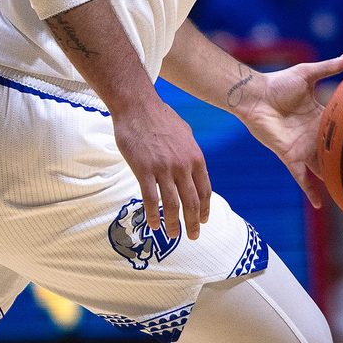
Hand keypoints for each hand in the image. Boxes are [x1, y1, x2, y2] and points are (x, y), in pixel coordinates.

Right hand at [112, 95, 211, 240]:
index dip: (204, 209)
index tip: (203, 221)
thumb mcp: (185, 133)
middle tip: (193, 236)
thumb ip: (191, 152)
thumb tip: (194, 165)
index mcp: (195, 157)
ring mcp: (164, 169)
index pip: (204, 190)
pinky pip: (151, 199)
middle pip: (191, 202)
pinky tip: (153, 225)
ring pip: (172, 205)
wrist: (138, 106)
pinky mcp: (144, 170)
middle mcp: (183, 166)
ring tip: (173, 235)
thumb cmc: (160, 116)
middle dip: (193, 223)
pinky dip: (153, 215)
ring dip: (174, 224)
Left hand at [238, 52, 342, 207]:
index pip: (341, 130)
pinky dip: (310, 190)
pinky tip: (320, 204)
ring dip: (333, 180)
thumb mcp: (307, 74)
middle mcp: (313, 135)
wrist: (255, 95)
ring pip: (321, 168)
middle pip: (333, 152)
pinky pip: (301, 177)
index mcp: (319, 117)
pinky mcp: (290, 156)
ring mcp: (302, 147)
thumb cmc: (278, 82)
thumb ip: (328, 68)